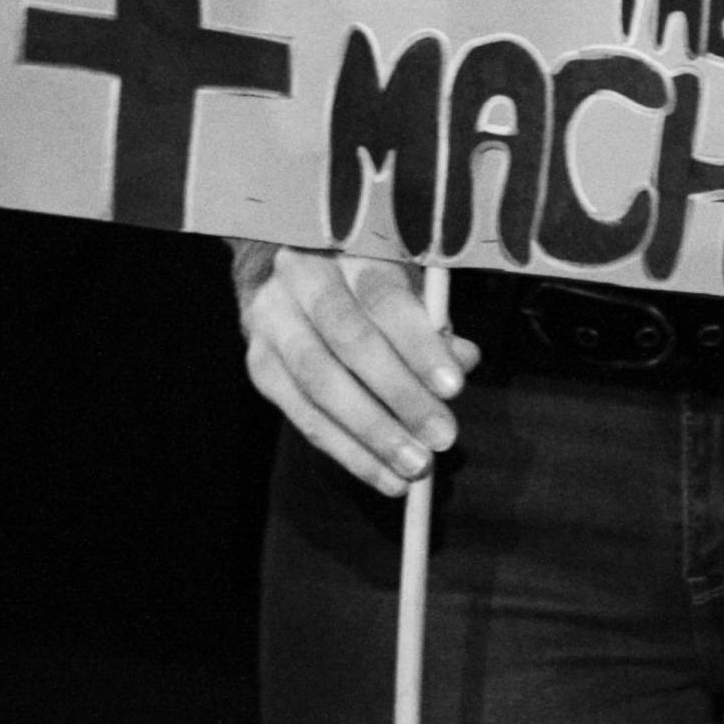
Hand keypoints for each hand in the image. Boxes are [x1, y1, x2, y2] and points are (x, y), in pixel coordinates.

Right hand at [239, 246, 476, 498]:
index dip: (419, 343)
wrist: (288, 273)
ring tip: (413, 469)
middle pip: (350, 341)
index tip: (453, 387)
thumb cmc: (366, 282)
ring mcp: (272, 320)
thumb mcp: (405, 284)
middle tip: (441, 438)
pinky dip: (346, 450)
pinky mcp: (260, 363)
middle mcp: (302, 278)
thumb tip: (462, 361)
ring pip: (320, 383)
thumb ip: (432, 321)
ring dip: (372, 433)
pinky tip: (382, 475)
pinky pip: (302, 414)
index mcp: (347, 248)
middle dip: (400, 396)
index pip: (384, 297)